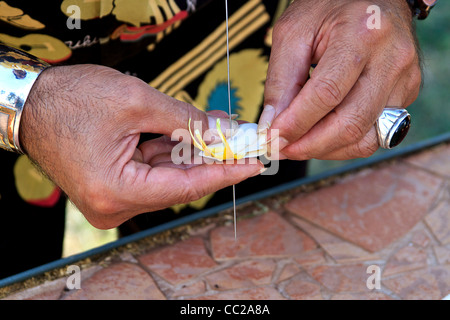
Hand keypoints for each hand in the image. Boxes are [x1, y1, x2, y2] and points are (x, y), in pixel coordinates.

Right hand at [20, 65, 263, 228]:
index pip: (187, 187)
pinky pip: (152, 172)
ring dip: (194, 154)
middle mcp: (114, 205)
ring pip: (168, 177)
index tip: (254, 164)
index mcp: (116, 192)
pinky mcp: (113, 186)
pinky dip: (174, 154)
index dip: (225, 173)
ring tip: (222, 132)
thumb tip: (222, 131)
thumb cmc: (70, 101)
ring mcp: (113, 198)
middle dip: (212, 159)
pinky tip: (194, 136)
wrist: (30, 102)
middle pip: (180, 184)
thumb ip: (185, 120)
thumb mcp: (136, 103)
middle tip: (243, 142)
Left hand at [260, 0, 420, 159]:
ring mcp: (404, 79)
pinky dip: (343, 143)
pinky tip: (321, 136)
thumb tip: (271, 125)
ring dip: (326, 150)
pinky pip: (374, 134)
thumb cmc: (329, 7)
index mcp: (363, 34)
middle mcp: (392, 59)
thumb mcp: (293, 33)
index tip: (272, 138)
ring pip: (365, 138)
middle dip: (309, 145)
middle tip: (282, 149)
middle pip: (351, 123)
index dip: (296, 123)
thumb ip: (280, 81)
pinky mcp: (406, 93)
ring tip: (298, 145)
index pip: (327, 94)